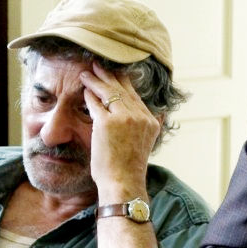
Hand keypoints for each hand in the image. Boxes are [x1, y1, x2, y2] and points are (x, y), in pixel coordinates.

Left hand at [80, 63, 162, 198]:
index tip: (116, 75)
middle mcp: (141, 117)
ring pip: (109, 92)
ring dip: (97, 80)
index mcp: (151, 121)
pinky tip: (84, 89)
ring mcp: (124, 118)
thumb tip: (162, 115)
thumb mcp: (148, 143)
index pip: (136, 96)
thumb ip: (152, 126)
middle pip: (123, 89)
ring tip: (88, 72)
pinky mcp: (107, 123)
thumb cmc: (129, 168)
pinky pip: (96, 102)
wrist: (123, 183)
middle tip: (99, 65)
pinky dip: (89, 94)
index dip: (124, 83)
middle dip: (109, 75)